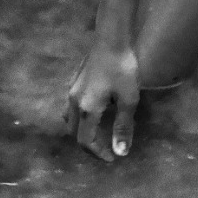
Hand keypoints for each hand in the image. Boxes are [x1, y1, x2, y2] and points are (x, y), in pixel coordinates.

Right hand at [66, 41, 139, 161]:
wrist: (112, 39)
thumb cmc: (123, 68)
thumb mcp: (128, 99)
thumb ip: (123, 126)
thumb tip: (120, 152)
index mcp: (86, 109)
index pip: (86, 141)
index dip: (98, 153)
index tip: (112, 158)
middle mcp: (74, 102)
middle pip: (74, 132)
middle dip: (88, 144)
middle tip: (104, 148)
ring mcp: (72, 90)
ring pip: (69, 119)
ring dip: (81, 130)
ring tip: (97, 133)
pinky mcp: (75, 81)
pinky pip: (71, 106)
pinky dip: (79, 117)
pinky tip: (93, 111)